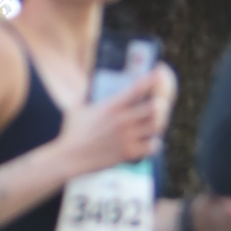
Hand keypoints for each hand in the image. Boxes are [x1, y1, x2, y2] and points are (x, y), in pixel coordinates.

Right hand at [57, 64, 176, 177]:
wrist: (70, 158)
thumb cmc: (72, 131)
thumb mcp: (77, 107)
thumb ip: (86, 93)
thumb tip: (91, 80)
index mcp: (112, 106)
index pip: (137, 88)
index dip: (151, 79)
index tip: (159, 73)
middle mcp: (122, 120)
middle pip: (155, 108)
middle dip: (160, 105)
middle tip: (158, 106)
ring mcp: (127, 137)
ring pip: (156, 127)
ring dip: (158, 124)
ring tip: (155, 124)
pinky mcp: (128, 153)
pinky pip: (152, 146)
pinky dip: (154, 144)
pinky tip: (150, 142)